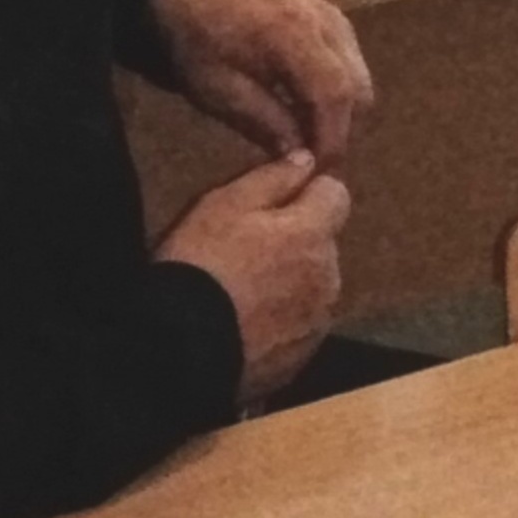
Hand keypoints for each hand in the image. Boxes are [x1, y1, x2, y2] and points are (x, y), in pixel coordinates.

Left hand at [151, 0, 374, 168]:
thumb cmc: (200, 41)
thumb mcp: (217, 90)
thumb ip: (263, 122)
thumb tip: (301, 158)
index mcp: (292, 33)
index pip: (334, 92)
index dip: (332, 138)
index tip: (317, 173)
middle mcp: (326, 22)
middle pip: (358, 90)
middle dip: (340, 132)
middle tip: (310, 161)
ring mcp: (336, 20)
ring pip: (362, 82)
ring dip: (342, 116)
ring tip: (306, 138)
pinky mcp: (338, 23)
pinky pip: (354, 68)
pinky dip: (339, 96)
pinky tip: (308, 110)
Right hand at [156, 150, 348, 406]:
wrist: (181, 348)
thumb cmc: (202, 263)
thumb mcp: (225, 204)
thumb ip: (273, 178)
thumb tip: (307, 160)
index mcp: (314, 231)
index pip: (336, 194)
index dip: (308, 192)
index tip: (276, 203)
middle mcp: (329, 274)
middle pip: (324, 243)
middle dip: (298, 240)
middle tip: (249, 250)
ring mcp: (319, 320)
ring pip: (315, 285)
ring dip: (293, 282)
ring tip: (246, 293)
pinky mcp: (302, 357)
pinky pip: (300, 325)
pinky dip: (282, 321)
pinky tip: (247, 325)